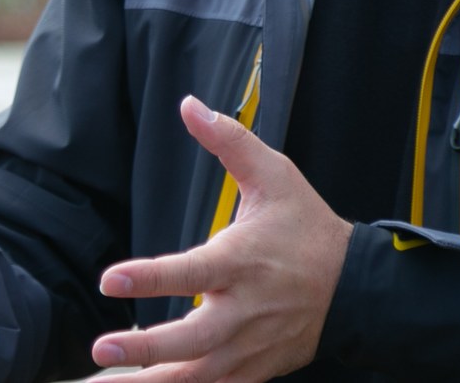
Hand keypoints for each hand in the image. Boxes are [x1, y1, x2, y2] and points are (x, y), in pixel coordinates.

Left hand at [92, 96, 350, 381]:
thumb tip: (189, 105)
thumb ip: (229, 141)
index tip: (111, 280)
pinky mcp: (254, 368)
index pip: (191, 272)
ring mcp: (250, 346)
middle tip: (101, 348)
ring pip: (198, 374)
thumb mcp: (275, 174)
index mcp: (243, 261)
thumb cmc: (307, 227)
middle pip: (192, 338)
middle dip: (145, 345)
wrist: (358, 288)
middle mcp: (245, 309)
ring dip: (153, 382)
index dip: (151, 278)